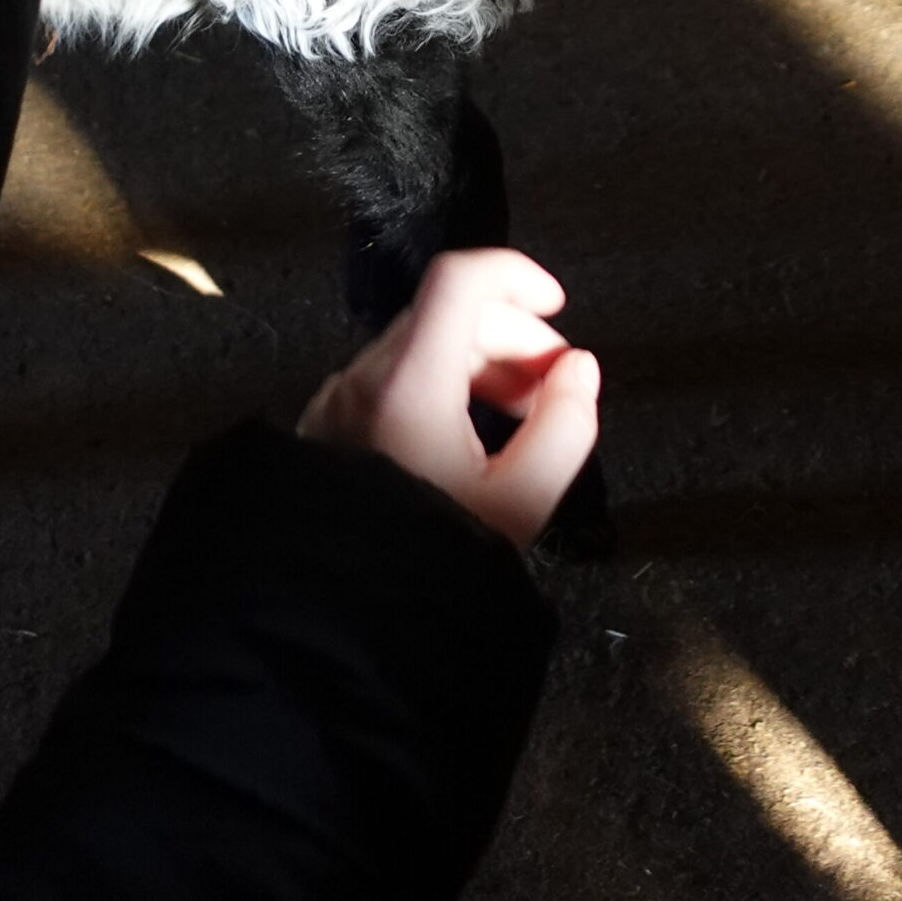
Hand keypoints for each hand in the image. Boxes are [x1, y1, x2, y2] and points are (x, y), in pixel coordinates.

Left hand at [299, 248, 601, 549]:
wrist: (337, 624)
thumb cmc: (434, 562)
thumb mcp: (523, 502)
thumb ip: (566, 425)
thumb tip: (579, 368)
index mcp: (409, 381)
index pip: (459, 280)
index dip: (515, 276)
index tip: (556, 306)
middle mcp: (363, 377)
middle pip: (446, 314)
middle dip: (513, 335)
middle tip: (555, 385)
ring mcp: (335, 401)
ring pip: (418, 346)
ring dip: (479, 361)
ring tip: (520, 415)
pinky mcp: (322, 428)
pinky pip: (389, 379)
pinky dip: (438, 384)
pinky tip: (467, 435)